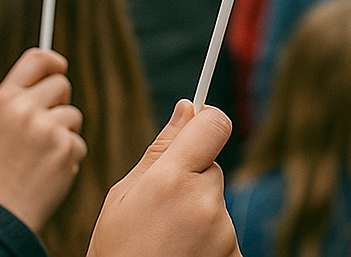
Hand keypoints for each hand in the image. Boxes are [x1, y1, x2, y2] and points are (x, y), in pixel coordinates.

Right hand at [0, 48, 86, 232]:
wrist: (0, 212)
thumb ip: (22, 98)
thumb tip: (57, 72)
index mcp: (4, 100)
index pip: (37, 58)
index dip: (53, 60)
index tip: (60, 67)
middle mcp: (25, 109)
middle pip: (62, 84)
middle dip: (58, 103)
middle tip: (40, 130)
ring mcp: (48, 128)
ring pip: (73, 114)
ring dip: (64, 133)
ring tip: (39, 156)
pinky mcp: (67, 147)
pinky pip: (78, 140)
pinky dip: (68, 155)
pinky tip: (48, 170)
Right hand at [87, 100, 239, 256]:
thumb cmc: (116, 252)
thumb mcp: (122, 199)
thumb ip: (159, 151)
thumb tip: (187, 107)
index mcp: (172, 180)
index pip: (215, 124)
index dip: (206, 122)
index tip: (196, 128)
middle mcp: (204, 201)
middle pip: (212, 168)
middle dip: (192, 181)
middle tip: (160, 213)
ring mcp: (223, 232)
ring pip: (215, 202)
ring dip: (198, 214)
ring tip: (166, 242)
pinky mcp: (234, 255)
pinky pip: (224, 231)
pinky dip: (208, 240)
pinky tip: (181, 255)